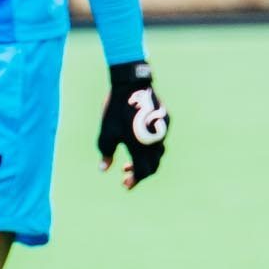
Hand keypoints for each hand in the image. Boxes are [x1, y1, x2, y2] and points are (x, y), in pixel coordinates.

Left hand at [98, 62, 168, 188]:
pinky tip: (139, 141)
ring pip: (158, 152)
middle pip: (153, 165)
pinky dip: (150, 145)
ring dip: (146, 159)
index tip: (125, 184)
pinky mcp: (165, 120)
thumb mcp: (106, 133)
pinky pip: (160, 138)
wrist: (131, 84)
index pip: (142, 172)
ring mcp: (162, 131)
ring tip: (131, 159)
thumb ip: (106, 153)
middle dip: (140, 173)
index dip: (134, 181)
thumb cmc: (116, 110)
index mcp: (141, 148)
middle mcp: (155, 142)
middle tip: (126, 174)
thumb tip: (103, 169)